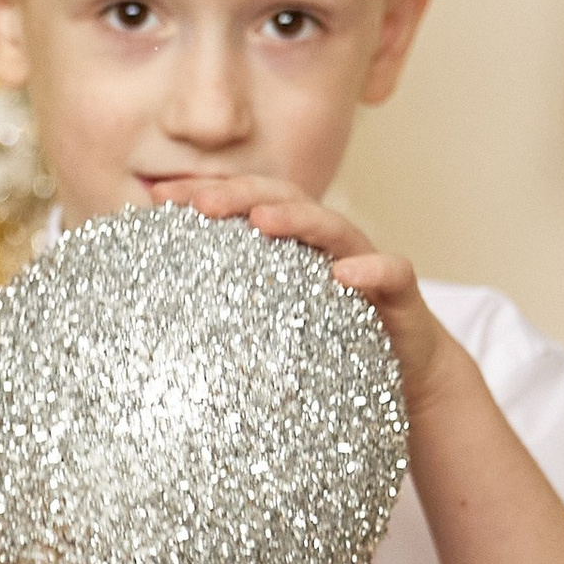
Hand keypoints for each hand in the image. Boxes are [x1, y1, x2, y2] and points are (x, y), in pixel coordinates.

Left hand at [153, 174, 455, 405]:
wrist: (406, 368)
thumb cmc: (330, 342)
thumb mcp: (271, 322)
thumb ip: (230, 306)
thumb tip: (158, 317)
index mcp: (293, 243)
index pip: (245, 205)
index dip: (205, 195)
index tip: (157, 198)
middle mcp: (327, 242)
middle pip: (284, 202)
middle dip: (240, 195)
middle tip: (199, 200)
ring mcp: (365, 261)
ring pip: (332, 228)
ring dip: (297, 220)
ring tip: (262, 221)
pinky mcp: (400, 293)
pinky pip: (390, 273)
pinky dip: (370, 270)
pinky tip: (345, 275)